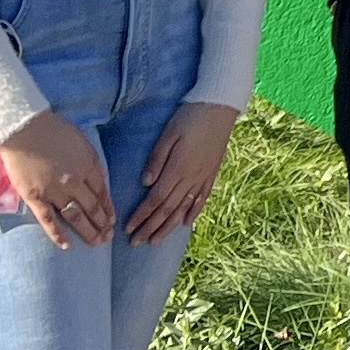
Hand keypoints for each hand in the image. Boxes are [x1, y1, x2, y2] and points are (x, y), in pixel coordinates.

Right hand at [0, 108, 118, 247]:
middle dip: (102, 224)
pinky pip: (49, 220)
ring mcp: (54, 191)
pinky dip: (58, 234)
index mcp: (88, 166)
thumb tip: (101, 180)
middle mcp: (74, 182)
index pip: (102, 193)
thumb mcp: (82, 141)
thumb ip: (93, 161)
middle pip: (92, 208)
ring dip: (87, 231)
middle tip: (107, 238)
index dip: (108, 209)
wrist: (23, 128)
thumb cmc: (53, 130)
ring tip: (96, 243)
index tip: (112, 221)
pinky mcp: (35, 197)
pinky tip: (67, 245)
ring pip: (75, 216)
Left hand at [127, 101, 236, 242]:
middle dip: (150, 227)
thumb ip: (156, 159)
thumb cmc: (190, 117)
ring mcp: (203, 178)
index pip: (155, 199)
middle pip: (167, 209)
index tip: (129, 228)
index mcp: (177, 168)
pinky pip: (202, 199)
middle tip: (136, 242)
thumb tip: (145, 183)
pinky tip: (185, 224)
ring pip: (184, 209)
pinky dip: (193, 213)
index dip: (142, 216)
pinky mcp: (212, 174)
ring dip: (168, 227)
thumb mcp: (168, 134)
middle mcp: (191, 178)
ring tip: (155, 241)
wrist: (220, 107)